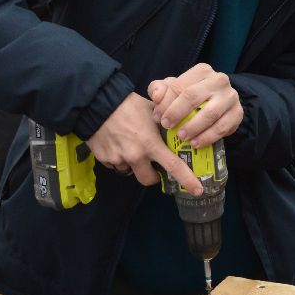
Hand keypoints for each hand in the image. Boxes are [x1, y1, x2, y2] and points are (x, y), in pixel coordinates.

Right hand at [84, 92, 202, 194]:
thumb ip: (164, 123)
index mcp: (151, 144)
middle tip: (153, 166)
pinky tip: (116, 142)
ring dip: (132, 163)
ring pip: (129, 170)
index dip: (187, 180)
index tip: (197, 190)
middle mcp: (135, 156)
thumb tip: (174, 127)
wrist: (96, 103)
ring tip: (128, 144)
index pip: (173, 166)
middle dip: (153, 176)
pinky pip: (115, 164)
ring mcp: (118, 159)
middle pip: (148, 180)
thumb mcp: (152, 111)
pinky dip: (118, 157)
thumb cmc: (128, 104)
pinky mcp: (104, 159)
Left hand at [147, 64, 241, 148]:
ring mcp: (231, 96)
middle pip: (193, 96)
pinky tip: (196, 143)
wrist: (218, 104)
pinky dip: (207, 137)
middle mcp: (219, 80)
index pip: (179, 86)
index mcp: (202, 70)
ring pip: (210, 113)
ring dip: (193, 127)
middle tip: (167, 126)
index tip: (157, 117)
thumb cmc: (191, 96)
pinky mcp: (238, 113)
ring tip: (182, 137)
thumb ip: (159, 89)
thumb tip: (156, 95)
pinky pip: (222, 128)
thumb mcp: (174, 89)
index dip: (165, 103)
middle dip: (177, 113)